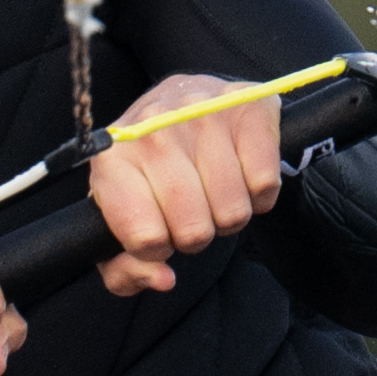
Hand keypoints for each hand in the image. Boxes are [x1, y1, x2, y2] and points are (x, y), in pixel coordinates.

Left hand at [86, 71, 292, 298]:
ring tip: (214, 190)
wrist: (184, 96)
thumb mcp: (120, 218)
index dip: (158, 247)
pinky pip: (264, 184)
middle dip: (196, 234)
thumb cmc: (150, 168)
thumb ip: (124, 270)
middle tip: (191, 209)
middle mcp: (153, 129)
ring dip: (229, 214)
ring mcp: (201, 111)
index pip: (146, 240)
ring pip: (233, 212)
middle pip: (194, 231)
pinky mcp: (245, 105)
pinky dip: (259, 193)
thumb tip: (163, 279)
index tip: (158, 227)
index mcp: (112, 160)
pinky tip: (241, 174)